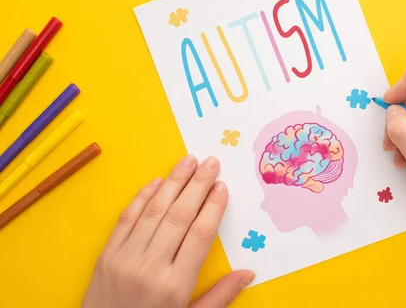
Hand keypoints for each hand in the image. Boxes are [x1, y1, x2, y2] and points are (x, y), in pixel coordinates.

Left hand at [82, 155, 254, 307]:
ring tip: (188, 161)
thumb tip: (248, 273)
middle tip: (211, 162)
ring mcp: (125, 258)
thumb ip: (219, 297)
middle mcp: (151, 267)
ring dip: (173, 182)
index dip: (213, 207)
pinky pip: (126, 219)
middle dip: (198, 185)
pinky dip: (141, 197)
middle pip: (179, 216)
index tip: (222, 187)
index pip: (200, 235)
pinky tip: (156, 182)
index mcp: (176, 285)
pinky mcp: (106, 256)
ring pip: (154, 211)